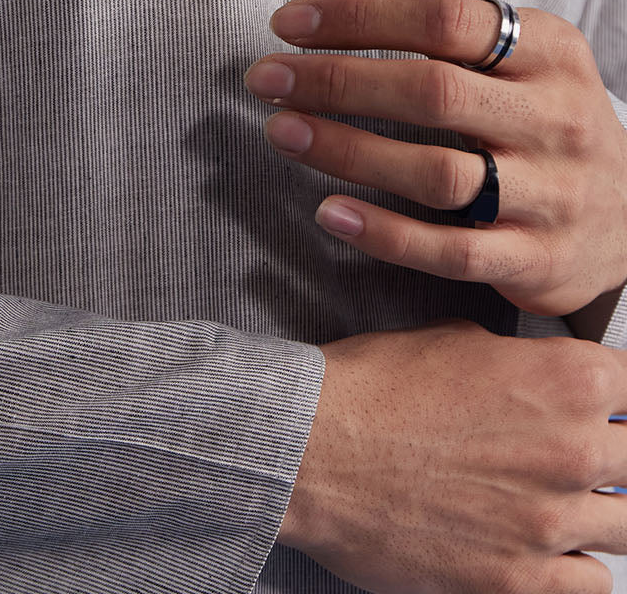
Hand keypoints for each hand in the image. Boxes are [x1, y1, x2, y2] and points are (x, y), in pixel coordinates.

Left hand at [243, 0, 626, 319]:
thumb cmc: (538, 114)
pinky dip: (383, 232)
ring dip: (347, 151)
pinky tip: (327, 210)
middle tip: (265, 78)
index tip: (287, 23)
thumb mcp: (502, 51)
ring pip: (437, 173)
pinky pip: (449, 249)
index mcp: (548, 48)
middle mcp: (556, 117)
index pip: (442, 18)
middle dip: (337, 81)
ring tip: (280, 132)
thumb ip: (416, 10)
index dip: (359, 18)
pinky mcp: (535, 259)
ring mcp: (551, 193)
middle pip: (433, 92)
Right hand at [280, 319, 626, 593]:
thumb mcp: (455, 340)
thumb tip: (537, 378)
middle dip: (616, 457)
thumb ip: (519, 363)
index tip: (611, 408)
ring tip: (561, 503)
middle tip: (574, 456)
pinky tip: (546, 547)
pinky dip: (576, 565)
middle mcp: (574, 450)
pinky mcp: (521, 581)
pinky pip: (592, 583)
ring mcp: (552, 522)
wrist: (314, 449)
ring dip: (601, 513)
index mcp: (565, 380)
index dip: (621, 395)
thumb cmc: (373, 387)